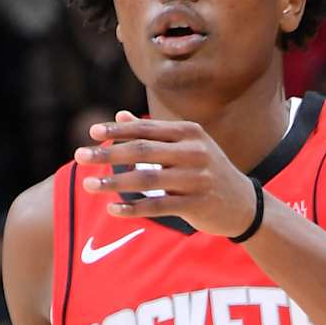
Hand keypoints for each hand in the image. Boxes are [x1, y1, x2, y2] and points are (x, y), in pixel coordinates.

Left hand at [76, 111, 257, 239]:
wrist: (245, 205)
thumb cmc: (209, 171)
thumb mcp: (187, 146)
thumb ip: (154, 133)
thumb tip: (119, 116)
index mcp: (189, 132)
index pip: (146, 128)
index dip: (117, 130)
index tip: (91, 132)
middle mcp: (194, 152)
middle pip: (143, 151)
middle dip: (109, 153)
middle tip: (80, 156)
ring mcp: (196, 179)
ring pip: (147, 180)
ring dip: (114, 182)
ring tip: (89, 184)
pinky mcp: (197, 205)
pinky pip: (158, 207)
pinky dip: (134, 208)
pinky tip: (112, 209)